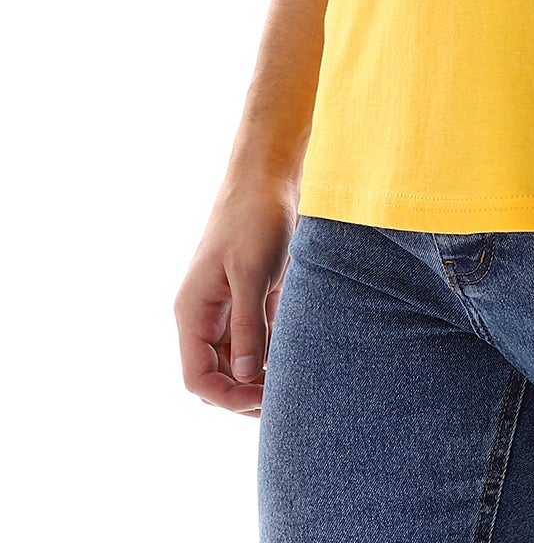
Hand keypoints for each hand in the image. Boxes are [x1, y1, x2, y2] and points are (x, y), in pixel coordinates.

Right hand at [174, 177, 295, 416]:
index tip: (263, 400)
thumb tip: (246, 378)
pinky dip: (273, 353)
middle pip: (216, 376)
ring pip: (238, 361)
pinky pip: (256, 339)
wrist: (269, 174)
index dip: (227, 398)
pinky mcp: (251, 296)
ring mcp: (228, 307)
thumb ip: (248, 326)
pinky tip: (297, 355)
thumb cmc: (255, 216)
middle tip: (285, 398)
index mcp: (193, 311)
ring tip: (295, 381)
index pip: (197, 379)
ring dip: (260, 376)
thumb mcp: (253, 272)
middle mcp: (205, 315)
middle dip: (244, 394)